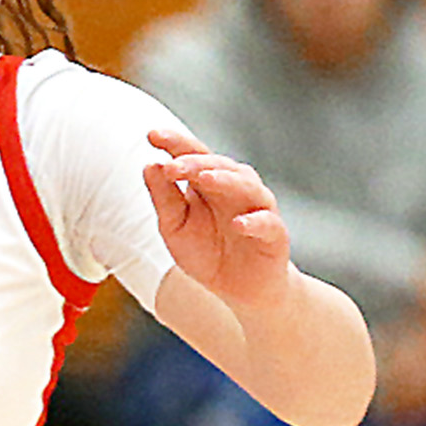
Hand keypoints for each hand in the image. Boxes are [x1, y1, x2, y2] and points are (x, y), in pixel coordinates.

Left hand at [145, 124, 297, 309]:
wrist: (241, 291)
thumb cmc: (207, 253)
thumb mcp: (175, 228)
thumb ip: (164, 199)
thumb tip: (150, 165)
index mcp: (208, 185)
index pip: (193, 156)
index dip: (175, 143)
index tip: (151, 134)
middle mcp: (235, 190)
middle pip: (219, 166)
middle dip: (195, 162)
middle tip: (173, 165)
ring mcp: (257, 210)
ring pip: (248, 186)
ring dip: (226, 180)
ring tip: (204, 178)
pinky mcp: (274, 235)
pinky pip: (268, 223)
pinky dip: (255, 222)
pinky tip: (238, 224)